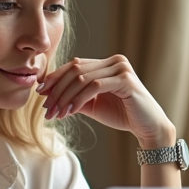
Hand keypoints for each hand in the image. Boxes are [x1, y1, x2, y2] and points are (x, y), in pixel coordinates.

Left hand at [36, 55, 175, 146]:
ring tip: (56, 113)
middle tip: (46, 108)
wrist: (148, 127)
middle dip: (57, 90)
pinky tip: (70, 111)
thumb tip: (49, 95)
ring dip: (65, 97)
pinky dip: (79, 99)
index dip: (55, 78)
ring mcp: (121, 68)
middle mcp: (114, 61)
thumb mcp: (93, 105)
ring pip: (83, 78)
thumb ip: (75, 97)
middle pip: (75, 70)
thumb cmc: (122, 114)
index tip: (40, 93)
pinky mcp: (126, 79)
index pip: (74, 65)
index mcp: (106, 63)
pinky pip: (95, 86)